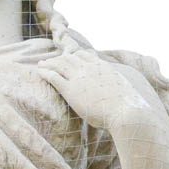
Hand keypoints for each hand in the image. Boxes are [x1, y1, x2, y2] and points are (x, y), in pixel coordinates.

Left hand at [38, 49, 163, 137]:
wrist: (127, 112)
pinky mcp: (71, 89)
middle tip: (50, 60)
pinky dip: (45, 72)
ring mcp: (80, 78)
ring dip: (49, 63)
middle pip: (70, 58)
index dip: (76, 56)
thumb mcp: (125, 94)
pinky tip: (39, 72)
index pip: (87, 56)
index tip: (70, 56)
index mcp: (104, 68)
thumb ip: (119, 91)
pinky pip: (54, 76)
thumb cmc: (129, 110)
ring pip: (60, 64)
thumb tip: (129, 99)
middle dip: (59, 58)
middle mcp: (91, 69)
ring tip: (41, 64)